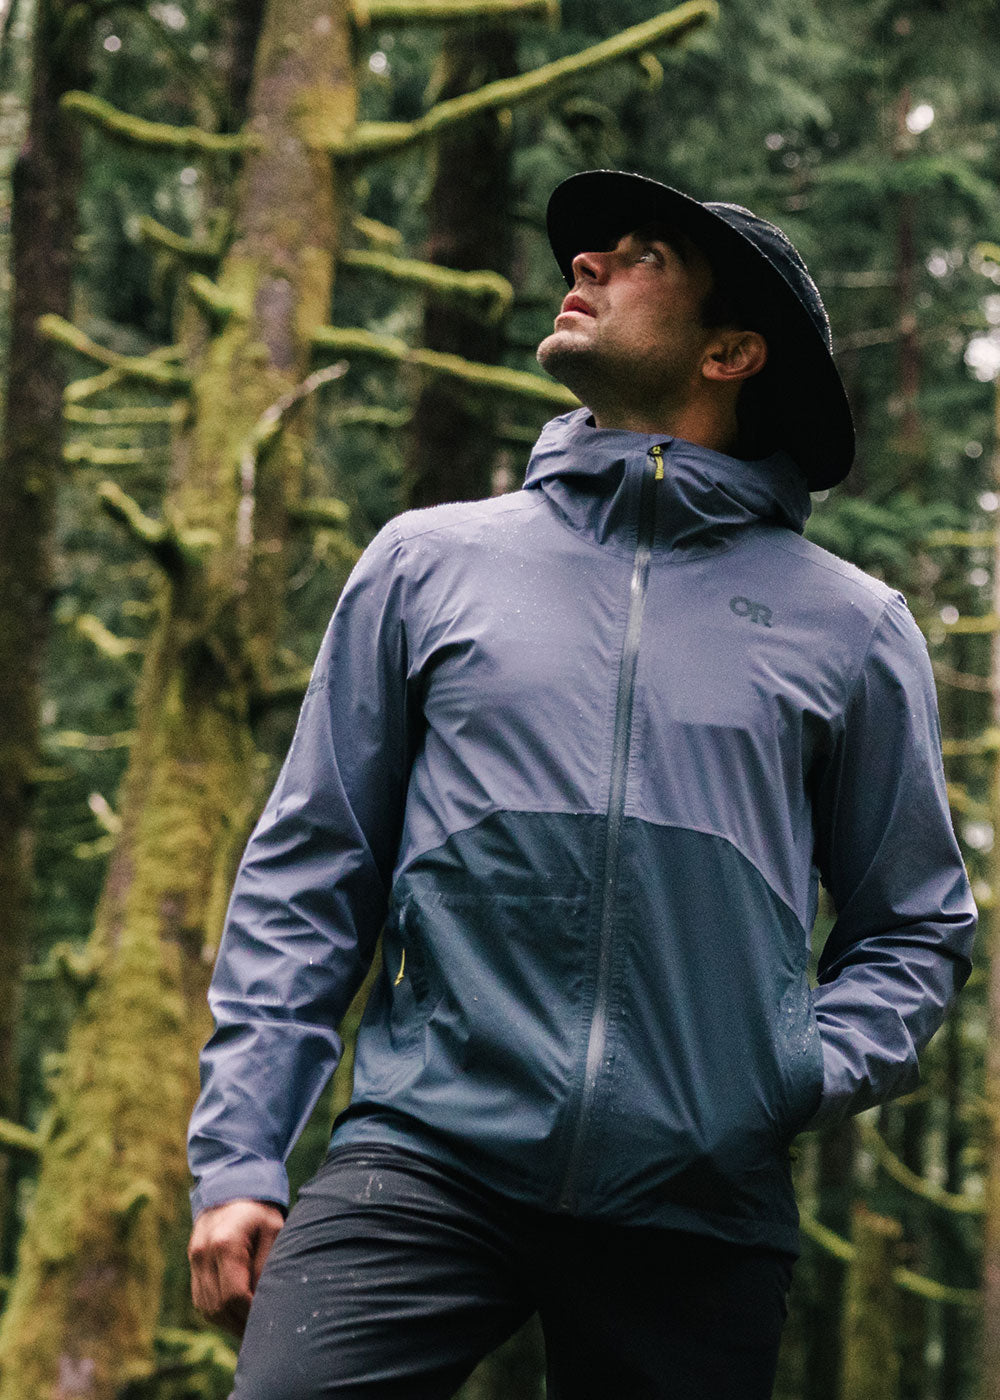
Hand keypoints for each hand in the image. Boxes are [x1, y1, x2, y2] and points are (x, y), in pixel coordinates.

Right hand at [188, 1198, 284, 1335]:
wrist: (232, 1187)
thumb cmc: (260, 1210)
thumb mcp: (274, 1230)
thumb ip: (267, 1265)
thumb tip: (265, 1302)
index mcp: (224, 1243)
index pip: (234, 1295)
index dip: (251, 1314)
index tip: (269, 1319)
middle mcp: (203, 1254)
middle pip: (218, 1307)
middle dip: (241, 1324)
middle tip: (263, 1330)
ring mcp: (194, 1260)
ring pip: (208, 1309)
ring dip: (229, 1323)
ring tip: (252, 1326)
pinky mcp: (193, 1265)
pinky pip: (202, 1301)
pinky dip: (219, 1313)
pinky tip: (238, 1315)